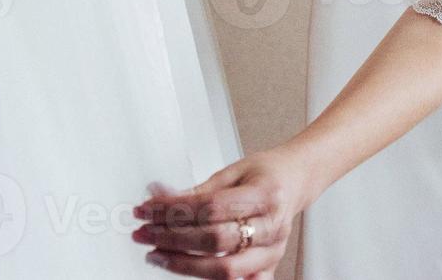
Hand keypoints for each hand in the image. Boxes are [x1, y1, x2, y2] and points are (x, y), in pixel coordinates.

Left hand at [132, 146, 319, 278]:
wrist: (296, 180)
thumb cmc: (266, 173)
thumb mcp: (232, 171)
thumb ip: (197, 190)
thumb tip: (159, 197)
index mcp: (264, 194)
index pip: (210, 206)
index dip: (174, 209)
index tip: (148, 209)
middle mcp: (271, 225)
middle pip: (216, 240)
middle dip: (173, 238)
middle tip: (146, 233)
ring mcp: (272, 250)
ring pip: (226, 269)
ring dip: (185, 265)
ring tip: (157, 255)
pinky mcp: (269, 265)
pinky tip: (192, 275)